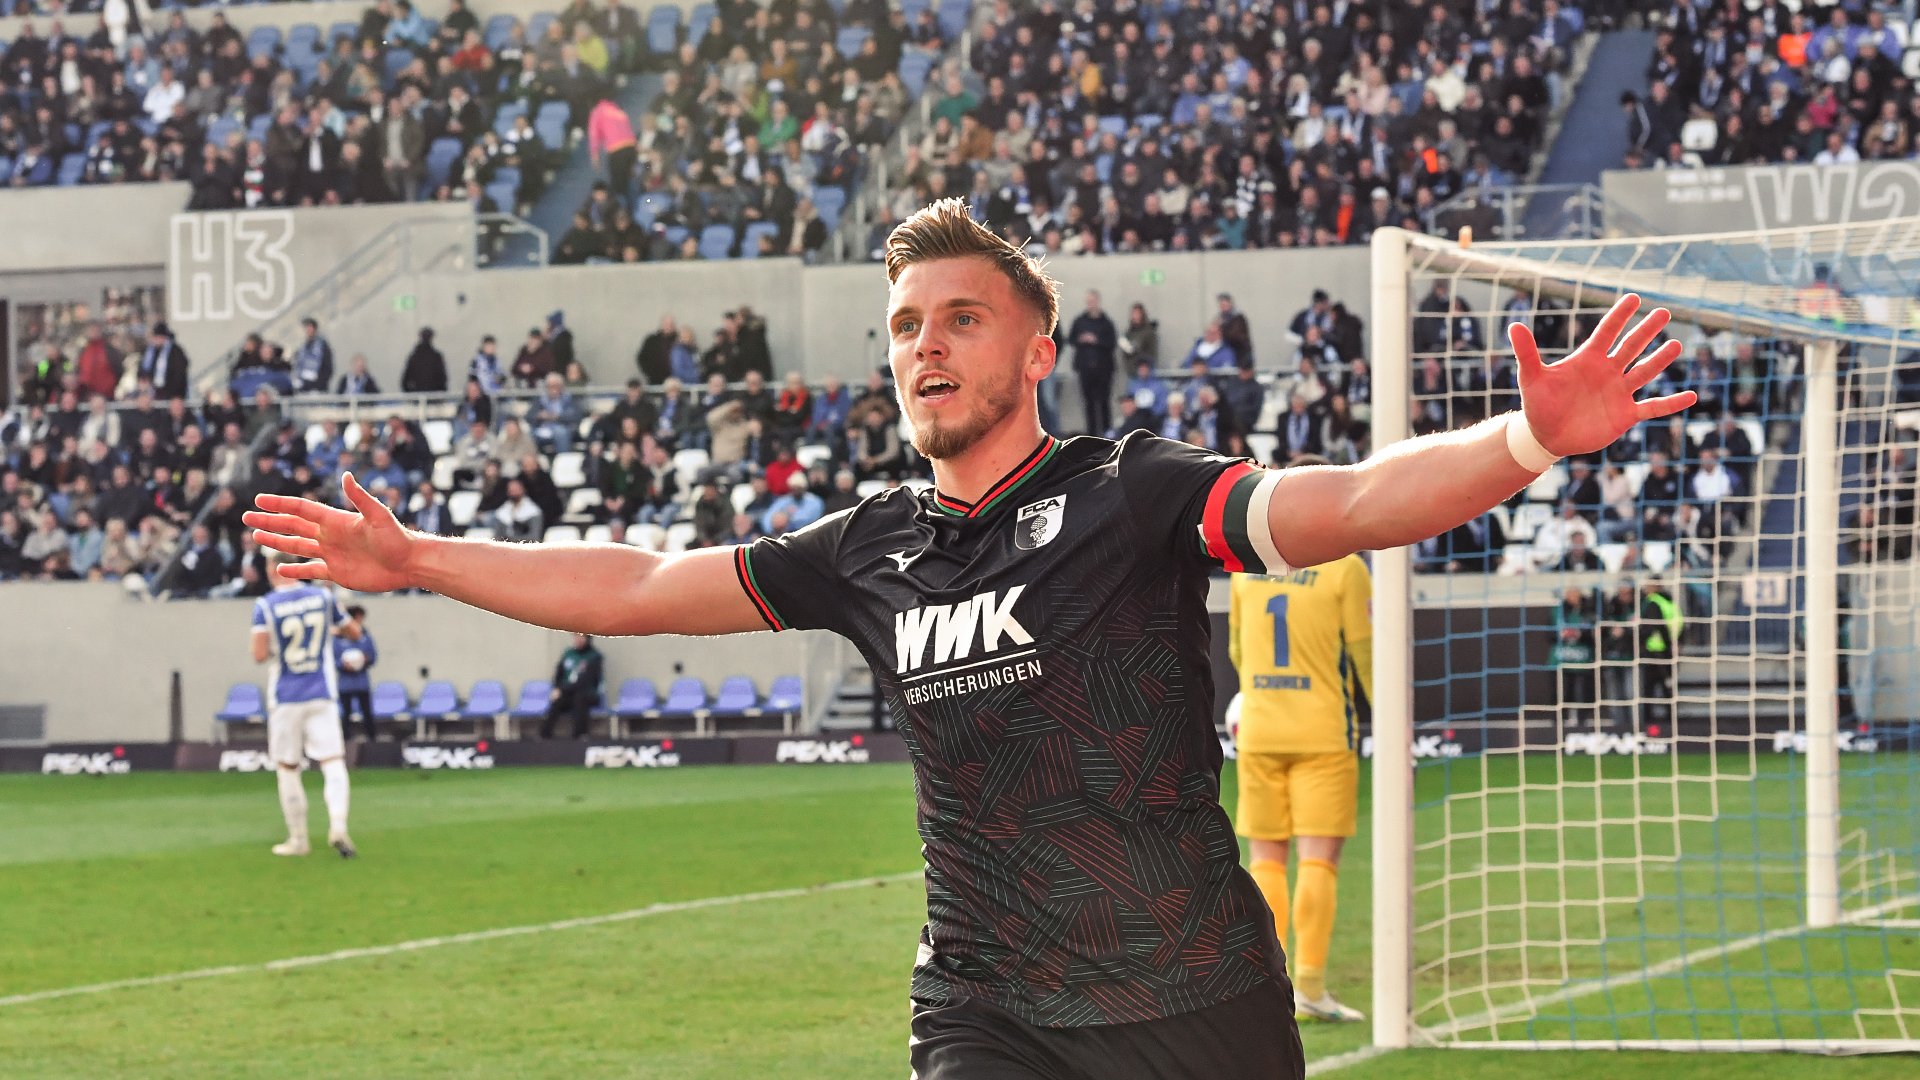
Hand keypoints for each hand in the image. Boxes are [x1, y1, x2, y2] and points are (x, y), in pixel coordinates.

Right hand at [241, 472, 416, 591]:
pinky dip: (296, 572)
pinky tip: (281, 570)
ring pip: (298, 547)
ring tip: (256, 536)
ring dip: (277, 542)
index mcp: (335, 520)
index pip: (301, 509)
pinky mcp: (337, 573)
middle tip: (246, 517)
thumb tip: (346, 475)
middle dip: (270, 521)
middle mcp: (330, 535)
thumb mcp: (379, 516)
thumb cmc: (397, 539)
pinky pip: (311, 571)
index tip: (258, 499)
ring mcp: (332, 554)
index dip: (280, 504)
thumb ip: (361, 498)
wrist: (409, 564)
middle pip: (293, 526)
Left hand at [1510, 293, 1695, 457]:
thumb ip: (1527, 352)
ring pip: (1644, 372)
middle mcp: (1607, 372)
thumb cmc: (1538, 404)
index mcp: (1588, 360)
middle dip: (1646, 331)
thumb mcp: (1532, 378)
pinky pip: (1653, 407)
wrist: (1545, 436)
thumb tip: (1513, 325)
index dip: (1619, 315)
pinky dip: (1671, 403)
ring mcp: (1619, 393)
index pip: (1607, 332)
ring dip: (1659, 360)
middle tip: (1664, 313)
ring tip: (1676, 344)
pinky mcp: (1625, 415)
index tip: (1634, 298)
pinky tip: (1692, 396)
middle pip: (1631, 347)